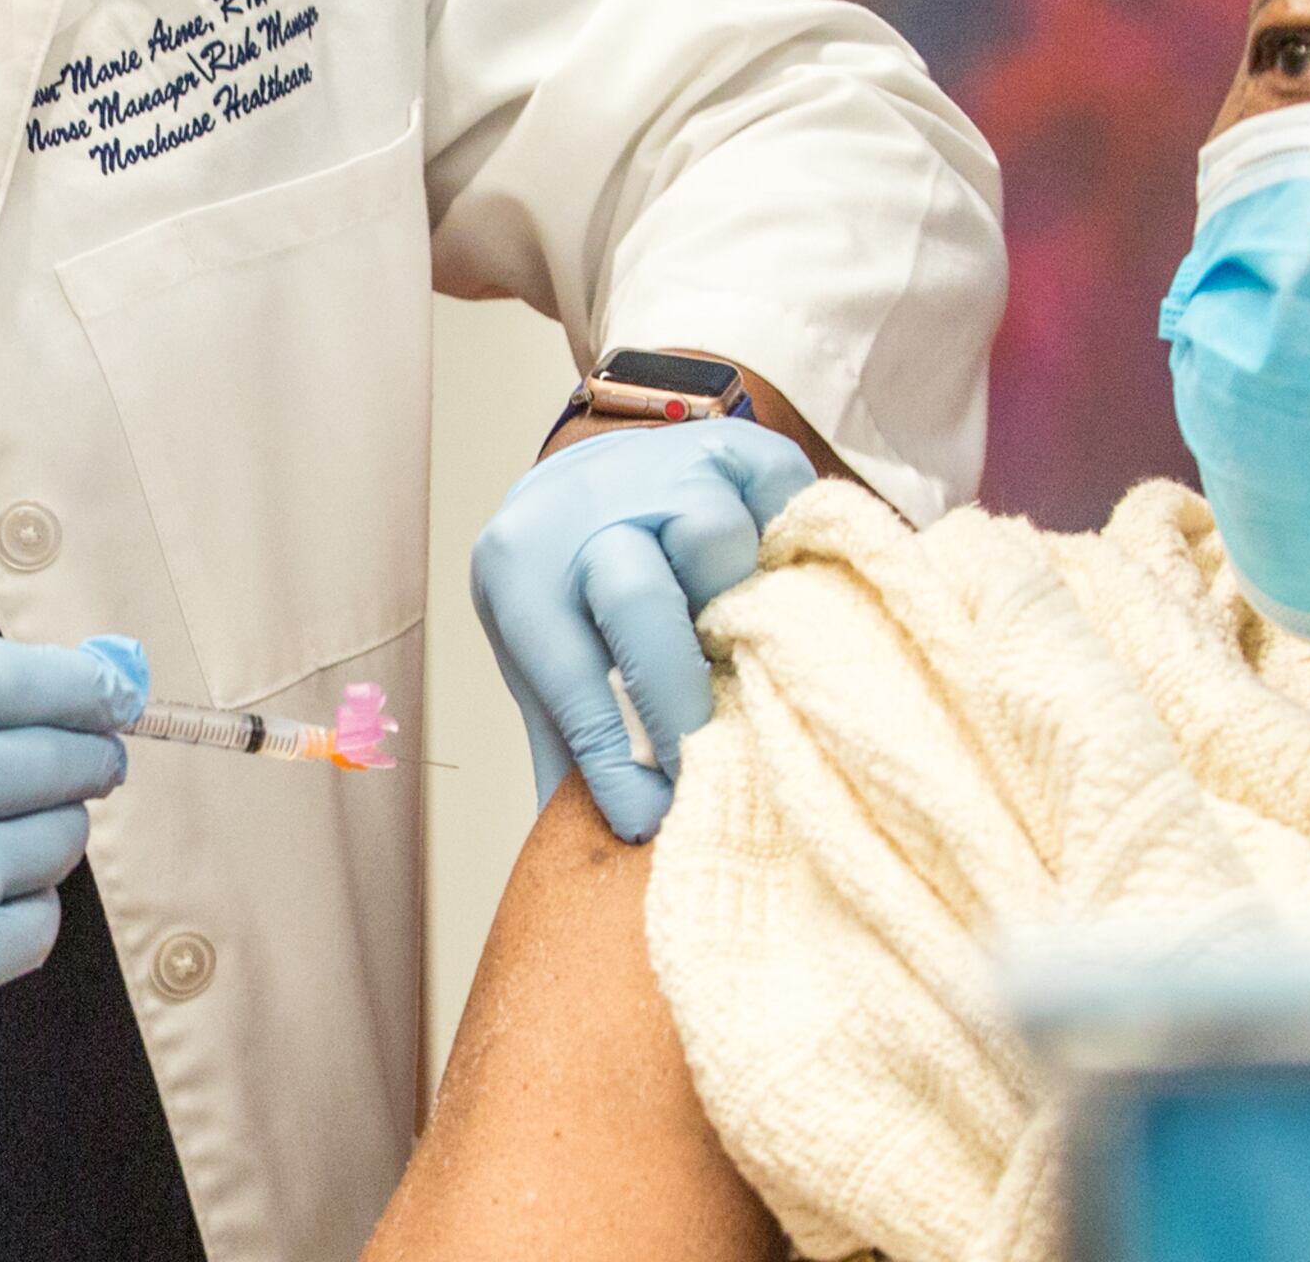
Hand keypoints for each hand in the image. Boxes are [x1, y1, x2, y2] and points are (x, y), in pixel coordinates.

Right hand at [0, 638, 141, 1020]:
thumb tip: (102, 680)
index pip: (46, 681)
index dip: (96, 688)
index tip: (113, 698)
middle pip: (71, 760)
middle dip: (85, 758)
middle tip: (68, 766)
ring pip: (63, 842)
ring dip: (42, 833)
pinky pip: (39, 924)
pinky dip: (19, 909)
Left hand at [469, 417, 816, 841]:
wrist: (590, 474)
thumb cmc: (569, 594)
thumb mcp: (543, 665)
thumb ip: (571, 754)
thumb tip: (593, 865)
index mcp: (519, 571)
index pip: (568, 674)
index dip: (613, 758)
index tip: (650, 819)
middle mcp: (580, 508)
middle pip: (636, 597)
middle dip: (677, 695)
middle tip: (709, 760)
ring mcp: (658, 466)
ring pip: (712, 537)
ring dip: (736, 602)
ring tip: (745, 647)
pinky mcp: (731, 444)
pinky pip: (779, 500)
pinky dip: (789, 548)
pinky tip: (782, 583)